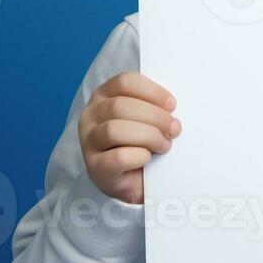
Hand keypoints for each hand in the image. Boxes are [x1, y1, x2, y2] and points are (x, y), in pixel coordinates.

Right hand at [78, 71, 179, 203]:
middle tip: (174, 129)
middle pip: (120, 106)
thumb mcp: (147, 118)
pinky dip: (140, 156)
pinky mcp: (95, 167)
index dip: (152, 92)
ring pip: (115, 130)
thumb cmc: (143, 142)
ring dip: (149, 137)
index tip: (172, 105)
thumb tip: (173, 107)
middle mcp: (91, 116)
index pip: (124, 82)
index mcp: (104, 96)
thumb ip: (155, 106)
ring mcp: (88, 141)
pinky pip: (119, 157)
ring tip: (164, 145)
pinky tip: (148, 158)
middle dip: (154, 117)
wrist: (135, 180)